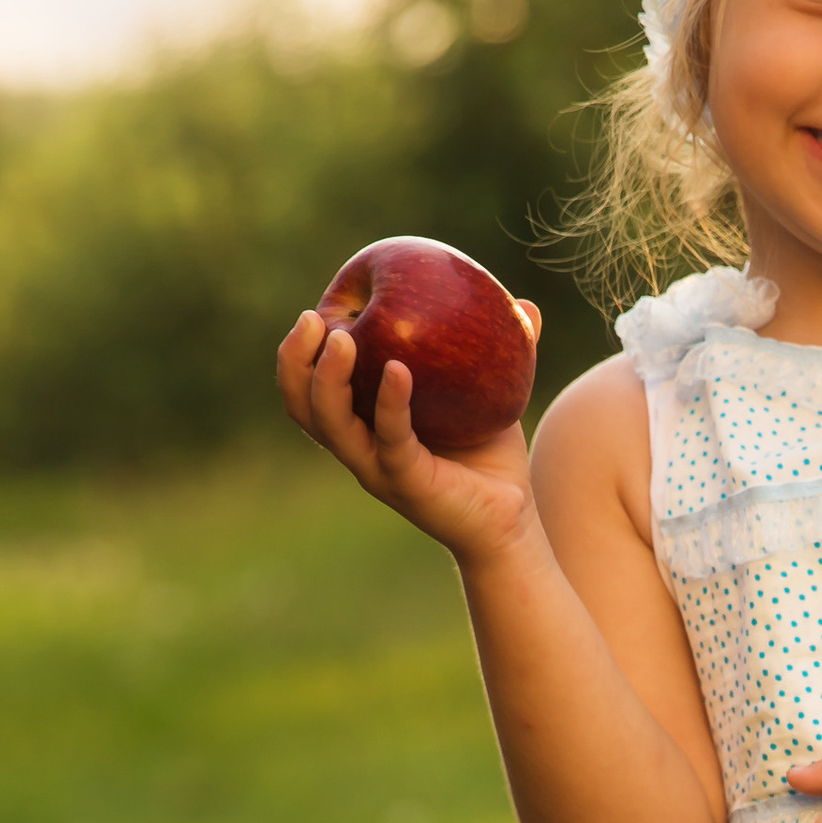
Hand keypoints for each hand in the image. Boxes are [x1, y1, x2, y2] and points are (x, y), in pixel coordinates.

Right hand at [275, 305, 542, 564]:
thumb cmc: (490, 455)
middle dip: (295, 360)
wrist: (511, 518)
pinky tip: (399, 370)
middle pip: (303, 406)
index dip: (300, 352)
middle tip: (312, 318)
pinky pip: (391, 439)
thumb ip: (501, 350)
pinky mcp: (407, 483)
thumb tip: (527, 305)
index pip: (310, 388)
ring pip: (333, 425)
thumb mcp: (488, 394)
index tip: (315, 310)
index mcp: (361, 423)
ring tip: (341, 338)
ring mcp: (379, 467)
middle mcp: (359, 446)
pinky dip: (390, 403)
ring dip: (328, 379)